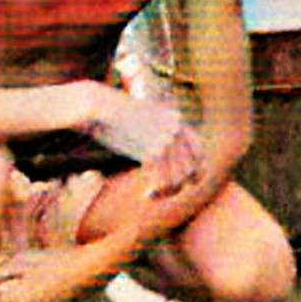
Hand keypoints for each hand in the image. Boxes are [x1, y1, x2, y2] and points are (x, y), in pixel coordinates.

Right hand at [87, 89, 202, 188]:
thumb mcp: (141, 121)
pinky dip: (156, 191)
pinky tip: (146, 195)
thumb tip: (158, 156)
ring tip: (152, 196)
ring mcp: (166, 138)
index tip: (185, 183)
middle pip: (191, 167)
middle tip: (163, 193)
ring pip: (177, 177)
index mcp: (176, 119)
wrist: (100, 106)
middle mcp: (176, 128)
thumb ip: (154, 135)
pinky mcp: (152, 149)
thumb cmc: (114, 116)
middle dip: (180, 185)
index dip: (196, 170)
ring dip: (166, 192)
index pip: (199, 151)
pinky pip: (161, 178)